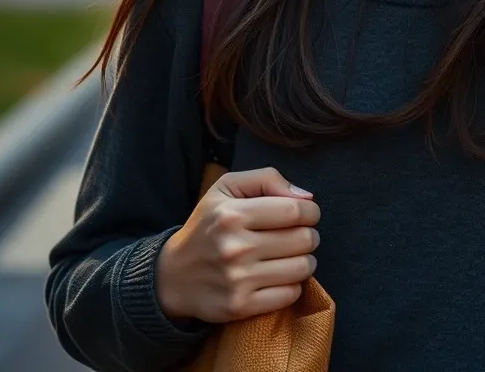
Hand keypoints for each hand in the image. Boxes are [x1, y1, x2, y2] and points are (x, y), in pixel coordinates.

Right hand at [155, 167, 320, 324]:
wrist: (174, 275)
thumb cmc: (208, 225)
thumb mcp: (227, 188)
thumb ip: (267, 179)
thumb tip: (307, 197)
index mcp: (233, 214)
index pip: (295, 210)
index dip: (310, 211)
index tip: (307, 214)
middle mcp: (235, 247)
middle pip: (303, 239)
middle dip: (309, 235)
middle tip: (300, 235)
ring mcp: (238, 280)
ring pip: (302, 268)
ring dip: (305, 260)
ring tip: (293, 255)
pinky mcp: (240, 306)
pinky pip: (290, 294)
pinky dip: (293, 285)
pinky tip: (280, 276)